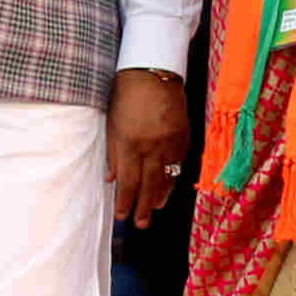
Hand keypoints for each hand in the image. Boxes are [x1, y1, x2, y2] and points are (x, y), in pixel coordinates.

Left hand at [110, 69, 191, 223]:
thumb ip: (112, 152)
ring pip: (167, 177)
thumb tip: (111, 178)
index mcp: (131, 143)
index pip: (128, 182)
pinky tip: (169, 187)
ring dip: (160, 196)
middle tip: (141, 224)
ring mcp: (171, 142)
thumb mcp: (112, 123)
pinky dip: (174, 178)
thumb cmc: (126, 93)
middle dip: (143, 207)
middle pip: (149, 185)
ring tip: (155, 210)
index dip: (125, 202)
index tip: (122, 216)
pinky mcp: (184, 135)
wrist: (154, 70)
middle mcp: (152, 147)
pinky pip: (179, 163)